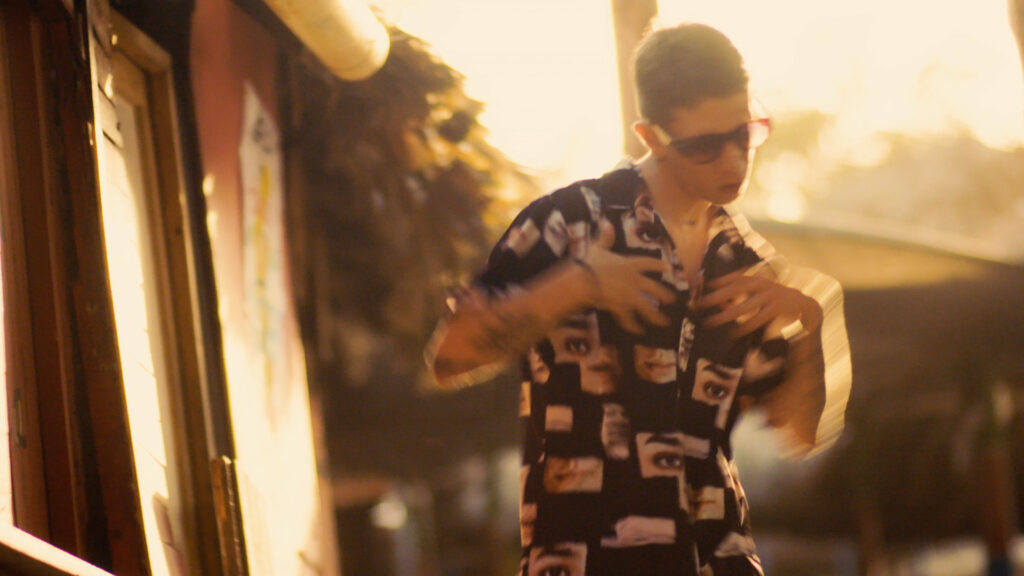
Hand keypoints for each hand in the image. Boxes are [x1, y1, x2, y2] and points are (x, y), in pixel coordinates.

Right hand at [581, 221, 675, 333]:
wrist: (583, 281)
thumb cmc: (589, 263)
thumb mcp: (597, 247)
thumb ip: (604, 237)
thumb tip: (606, 222)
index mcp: (629, 264)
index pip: (648, 263)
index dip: (658, 265)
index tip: (668, 267)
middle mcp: (633, 280)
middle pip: (653, 288)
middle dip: (664, 294)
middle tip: (672, 300)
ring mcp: (628, 295)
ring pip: (645, 306)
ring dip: (655, 315)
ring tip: (663, 322)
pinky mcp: (619, 307)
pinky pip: (628, 318)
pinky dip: (633, 325)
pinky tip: (639, 331)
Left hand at [696, 265, 820, 338]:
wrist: (806, 307)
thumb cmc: (774, 302)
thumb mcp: (758, 295)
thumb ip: (741, 297)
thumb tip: (718, 305)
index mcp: (757, 280)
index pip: (733, 278)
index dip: (717, 282)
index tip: (700, 287)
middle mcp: (763, 285)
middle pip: (735, 289)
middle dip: (716, 297)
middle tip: (698, 305)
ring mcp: (772, 296)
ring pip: (745, 306)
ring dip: (726, 315)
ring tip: (711, 322)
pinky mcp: (778, 309)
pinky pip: (758, 318)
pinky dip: (745, 326)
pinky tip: (733, 333)